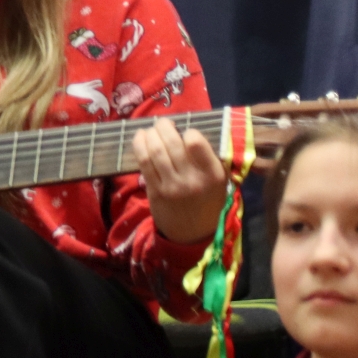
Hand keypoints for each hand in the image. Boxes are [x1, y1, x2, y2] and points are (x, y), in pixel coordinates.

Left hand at [132, 117, 229, 244]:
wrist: (193, 234)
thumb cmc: (207, 202)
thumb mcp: (218, 181)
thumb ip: (208, 159)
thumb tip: (186, 132)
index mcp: (212, 174)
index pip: (196, 142)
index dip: (188, 132)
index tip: (185, 133)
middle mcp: (192, 179)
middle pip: (171, 143)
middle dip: (164, 126)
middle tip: (163, 123)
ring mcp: (171, 186)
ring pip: (155, 150)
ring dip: (149, 134)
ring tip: (150, 130)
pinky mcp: (154, 190)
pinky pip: (143, 162)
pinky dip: (139, 145)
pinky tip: (140, 138)